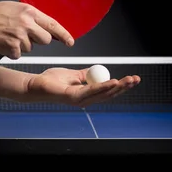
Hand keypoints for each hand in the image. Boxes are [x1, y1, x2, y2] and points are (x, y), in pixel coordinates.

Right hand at [0, 1, 73, 58]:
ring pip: (31, 48)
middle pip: (45, 40)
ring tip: (8, 36)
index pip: (53, 25)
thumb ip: (31, 17)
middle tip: (26, 36)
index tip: (70, 41)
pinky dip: (12, 52)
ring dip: (22, 46)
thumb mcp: (15, 8)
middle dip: (38, 40)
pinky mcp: (12, 48)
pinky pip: (18, 54)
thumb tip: (44, 26)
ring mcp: (20, 37)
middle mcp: (27, 24)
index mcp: (30, 12)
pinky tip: (3, 42)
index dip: (64, 35)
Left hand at [24, 67, 140, 106]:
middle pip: (109, 94)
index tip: (132, 79)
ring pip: (103, 93)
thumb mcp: (73, 74)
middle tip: (135, 79)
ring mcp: (80, 100)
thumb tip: (97, 70)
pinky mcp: (73, 97)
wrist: (35, 84)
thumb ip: (85, 74)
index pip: (107, 92)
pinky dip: (103, 86)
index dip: (121, 86)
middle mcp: (85, 100)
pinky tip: (113, 82)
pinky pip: (91, 90)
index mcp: (86, 95)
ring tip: (128, 80)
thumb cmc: (51, 80)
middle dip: (124, 87)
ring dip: (117, 87)